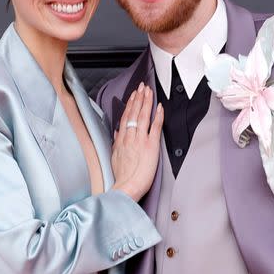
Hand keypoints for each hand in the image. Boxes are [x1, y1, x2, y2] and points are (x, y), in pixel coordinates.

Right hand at [111, 82, 163, 201]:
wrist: (126, 187)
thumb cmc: (121, 176)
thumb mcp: (114, 157)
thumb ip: (117, 143)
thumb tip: (117, 134)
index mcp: (121, 140)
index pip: (126, 117)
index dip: (130, 104)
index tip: (133, 95)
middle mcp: (130, 137)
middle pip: (134, 113)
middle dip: (138, 98)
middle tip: (142, 87)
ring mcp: (140, 140)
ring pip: (143, 116)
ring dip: (146, 102)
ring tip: (149, 91)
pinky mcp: (151, 145)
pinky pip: (155, 127)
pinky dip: (158, 116)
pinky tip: (159, 107)